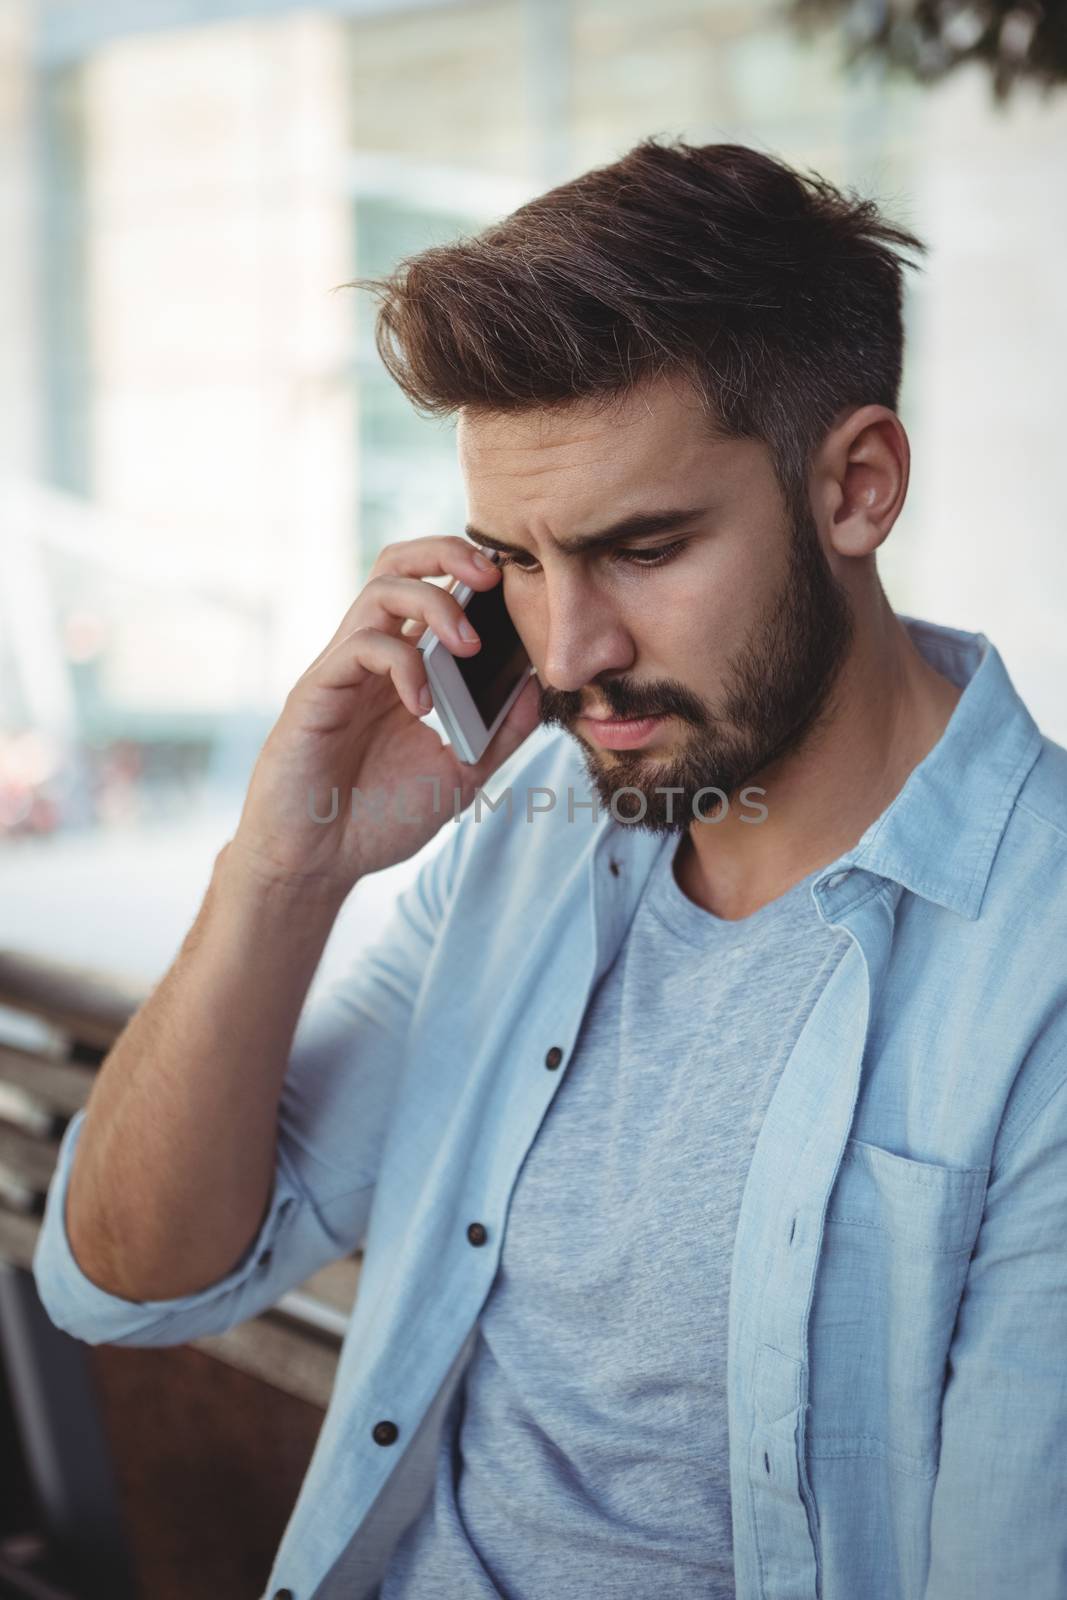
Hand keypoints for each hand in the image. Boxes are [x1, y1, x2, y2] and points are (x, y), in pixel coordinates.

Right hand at [224, 536, 540, 898]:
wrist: (319, 862)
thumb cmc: (379, 817)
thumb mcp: (461, 774)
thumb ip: (499, 732)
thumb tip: (537, 686)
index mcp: (404, 667)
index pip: (431, 588)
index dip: (470, 572)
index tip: (517, 588)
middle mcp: (371, 657)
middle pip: (399, 565)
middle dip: (448, 553)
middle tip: (493, 578)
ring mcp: (342, 670)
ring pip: (380, 591)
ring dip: (434, 604)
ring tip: (468, 645)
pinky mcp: (316, 692)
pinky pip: (360, 647)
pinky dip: (403, 666)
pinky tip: (424, 708)